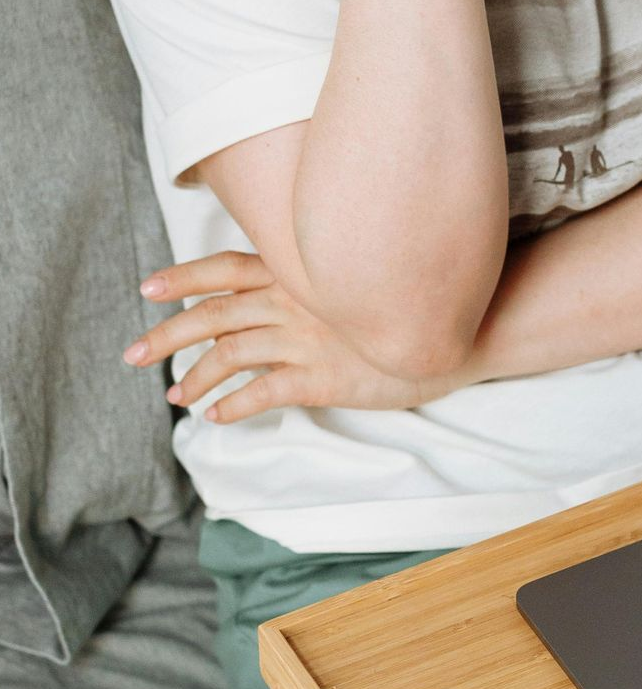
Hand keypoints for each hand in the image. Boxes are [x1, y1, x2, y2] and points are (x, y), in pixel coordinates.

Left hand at [120, 251, 473, 422]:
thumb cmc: (409, 296)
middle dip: (167, 336)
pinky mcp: (325, 378)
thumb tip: (276, 288)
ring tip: (178, 398)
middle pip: (213, 316)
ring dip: (196, 379)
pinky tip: (216, 419)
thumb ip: (313, 277)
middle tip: (132, 355)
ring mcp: (308, 340)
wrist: (461, 323)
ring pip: (231, 356)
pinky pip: (266, 393)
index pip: (225, 269)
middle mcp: (294, 301)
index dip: (183, 278)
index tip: (146, 288)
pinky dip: (235, 407)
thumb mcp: (354, 275)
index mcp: (297, 273)